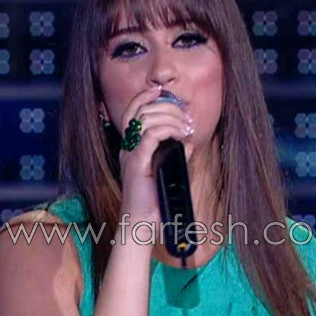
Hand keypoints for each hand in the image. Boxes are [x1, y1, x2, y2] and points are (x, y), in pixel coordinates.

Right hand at [118, 85, 194, 225]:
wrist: (141, 224)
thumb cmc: (153, 200)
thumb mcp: (166, 169)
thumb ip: (175, 153)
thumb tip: (187, 141)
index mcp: (131, 146)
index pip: (132, 110)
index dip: (145, 95)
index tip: (162, 90)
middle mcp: (127, 147)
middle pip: (141, 110)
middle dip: (167, 106)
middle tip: (186, 117)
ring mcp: (131, 154)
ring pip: (146, 119)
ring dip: (170, 117)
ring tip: (186, 127)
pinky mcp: (137, 163)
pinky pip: (151, 136)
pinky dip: (168, 131)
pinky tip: (181, 137)